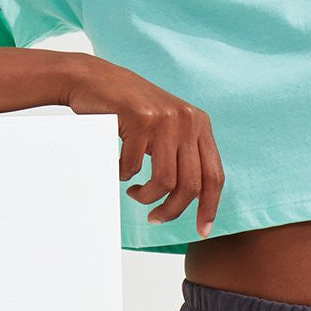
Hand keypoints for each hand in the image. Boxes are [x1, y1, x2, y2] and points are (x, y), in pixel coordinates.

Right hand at [64, 57, 225, 237]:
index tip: (201, 231)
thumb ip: (184, 153)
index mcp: (200, 125)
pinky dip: (124, 176)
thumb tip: (196, 197)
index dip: (209, 207)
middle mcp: (188, 120)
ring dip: (147, 197)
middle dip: (172, 210)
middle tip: (155, 218)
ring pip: (164, 181)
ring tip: (135, 193)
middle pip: (190, 185)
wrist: (95, 80)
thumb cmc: (130, 111)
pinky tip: (119, 168)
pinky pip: (133, 168)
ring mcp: (165, 119)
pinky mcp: (140, 119)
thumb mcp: (168, 128)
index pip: (215, 175)